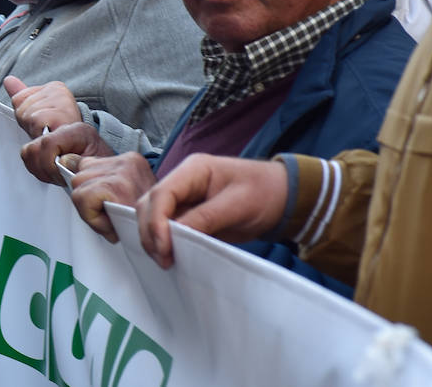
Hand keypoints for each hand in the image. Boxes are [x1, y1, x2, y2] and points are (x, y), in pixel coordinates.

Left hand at [5, 76, 80, 138]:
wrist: (77, 149)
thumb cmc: (56, 132)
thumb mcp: (38, 112)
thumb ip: (23, 95)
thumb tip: (7, 79)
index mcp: (53, 87)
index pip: (18, 99)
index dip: (26, 117)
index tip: (43, 123)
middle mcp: (58, 90)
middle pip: (21, 109)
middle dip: (29, 125)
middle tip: (47, 130)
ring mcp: (61, 100)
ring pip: (28, 116)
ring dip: (35, 130)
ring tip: (50, 133)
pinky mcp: (63, 113)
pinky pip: (36, 121)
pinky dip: (39, 132)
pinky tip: (51, 134)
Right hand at [19, 123, 113, 184]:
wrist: (107, 163)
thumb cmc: (104, 164)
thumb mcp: (98, 165)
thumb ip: (80, 165)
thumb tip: (62, 166)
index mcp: (77, 132)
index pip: (48, 143)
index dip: (49, 163)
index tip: (59, 176)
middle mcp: (62, 130)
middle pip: (33, 148)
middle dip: (42, 169)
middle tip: (57, 178)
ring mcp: (52, 136)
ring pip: (28, 152)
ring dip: (38, 169)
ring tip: (54, 177)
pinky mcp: (45, 144)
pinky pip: (29, 155)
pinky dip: (36, 167)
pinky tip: (50, 173)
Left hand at [67, 152, 156, 242]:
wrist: (165, 237)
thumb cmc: (140, 222)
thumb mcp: (116, 194)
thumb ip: (92, 177)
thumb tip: (65, 160)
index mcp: (129, 160)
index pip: (86, 165)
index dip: (91, 190)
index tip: (106, 204)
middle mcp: (126, 161)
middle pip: (79, 176)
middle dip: (88, 200)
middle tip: (110, 215)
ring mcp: (121, 172)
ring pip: (77, 188)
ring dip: (89, 210)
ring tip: (112, 218)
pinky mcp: (116, 187)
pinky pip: (83, 199)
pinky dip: (91, 216)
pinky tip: (110, 222)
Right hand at [137, 154, 287, 269]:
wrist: (282, 197)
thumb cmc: (264, 193)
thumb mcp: (238, 205)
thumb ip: (206, 218)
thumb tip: (174, 235)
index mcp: (192, 170)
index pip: (161, 194)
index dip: (156, 222)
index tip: (164, 249)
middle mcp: (181, 182)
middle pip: (149, 204)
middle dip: (150, 232)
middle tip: (164, 261)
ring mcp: (183, 198)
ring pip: (152, 216)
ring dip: (153, 238)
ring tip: (166, 261)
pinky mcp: (187, 214)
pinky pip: (166, 226)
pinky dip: (163, 241)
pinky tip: (170, 256)